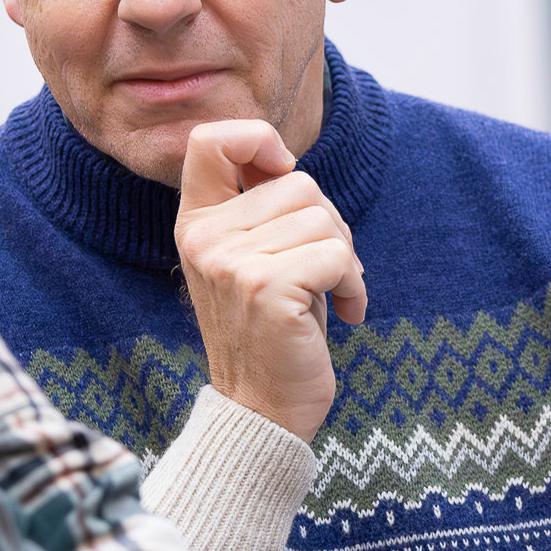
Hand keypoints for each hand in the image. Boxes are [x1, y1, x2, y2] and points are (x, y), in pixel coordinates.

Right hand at [175, 120, 366, 441]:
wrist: (262, 411)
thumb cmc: (271, 331)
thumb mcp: (252, 260)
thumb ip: (258, 210)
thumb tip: (286, 161)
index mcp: (196, 224)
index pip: (210, 139)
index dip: (259, 140)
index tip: (284, 174)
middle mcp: (205, 238)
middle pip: (297, 182)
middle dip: (329, 224)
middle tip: (326, 271)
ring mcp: (231, 263)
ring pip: (322, 217)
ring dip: (346, 259)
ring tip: (333, 295)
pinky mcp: (266, 288)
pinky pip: (337, 254)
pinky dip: (355, 285)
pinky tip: (347, 314)